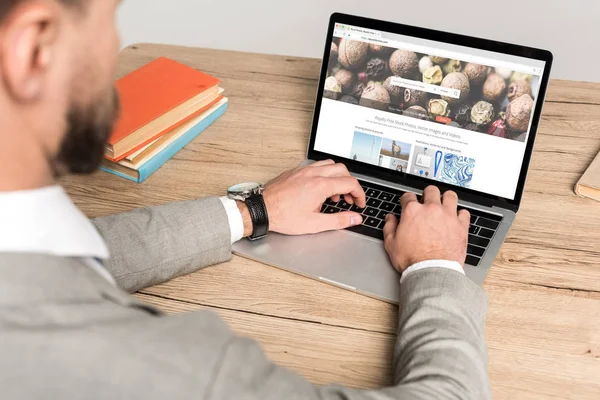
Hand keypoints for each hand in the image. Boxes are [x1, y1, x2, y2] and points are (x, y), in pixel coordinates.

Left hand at [239, 160, 365, 235]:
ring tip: (333, 195)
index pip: (350, 183)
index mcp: (321, 186)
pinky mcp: (295, 171)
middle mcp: (313, 174)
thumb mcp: (315, 224)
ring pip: (329, 164)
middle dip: (350, 184)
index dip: (359, 194)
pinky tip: (319, 189)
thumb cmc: (283, 216)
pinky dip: (324, 174)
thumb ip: (338, 220)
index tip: (359, 203)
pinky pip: (316, 166)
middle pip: (343, 170)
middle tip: (348, 199)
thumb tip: (355, 218)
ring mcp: (304, 170)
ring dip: (337, 177)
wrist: (262, 209)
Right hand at [383, 186, 469, 272]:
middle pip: (431, 191)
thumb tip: (390, 219)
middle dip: (427, 194)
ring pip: (450, 196)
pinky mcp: (461, 226)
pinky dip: (460, 214)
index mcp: (412, 211)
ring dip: (446, 198)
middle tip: (426, 200)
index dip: (406, 199)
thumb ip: (389, 227)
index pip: (408, 196)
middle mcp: (431, 209)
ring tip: (444, 203)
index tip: (407, 203)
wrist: (431, 271)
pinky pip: (464, 212)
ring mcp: (448, 216)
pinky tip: (456, 218)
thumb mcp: (391, 244)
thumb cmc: (412, 259)